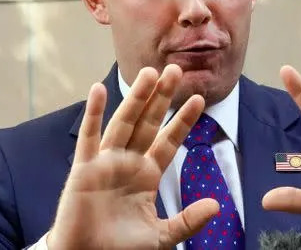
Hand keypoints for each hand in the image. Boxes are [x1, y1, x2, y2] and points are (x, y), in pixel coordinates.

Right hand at [47, 65, 218, 249]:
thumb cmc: (119, 248)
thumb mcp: (161, 236)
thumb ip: (188, 221)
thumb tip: (216, 206)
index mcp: (147, 174)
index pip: (169, 141)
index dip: (183, 120)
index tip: (199, 99)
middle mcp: (128, 162)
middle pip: (148, 122)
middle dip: (162, 97)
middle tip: (175, 69)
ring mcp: (106, 161)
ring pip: (124, 122)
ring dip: (136, 97)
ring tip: (149, 72)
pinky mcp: (84, 167)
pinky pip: (89, 136)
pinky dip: (93, 113)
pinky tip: (99, 90)